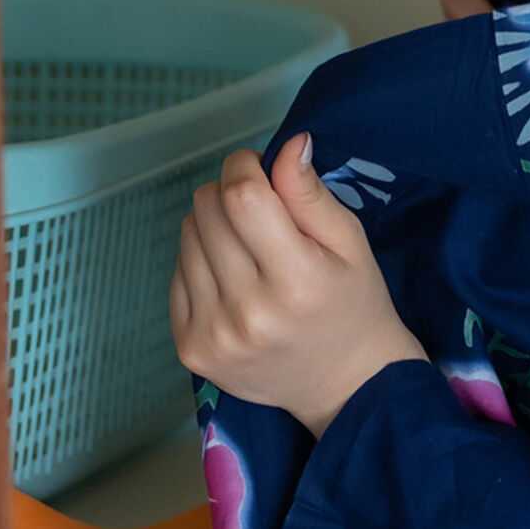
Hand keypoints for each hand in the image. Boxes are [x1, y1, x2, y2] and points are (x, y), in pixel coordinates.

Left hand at [170, 139, 426, 439]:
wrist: (344, 384)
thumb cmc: (353, 304)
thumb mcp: (350, 243)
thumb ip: (311, 193)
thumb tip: (288, 144)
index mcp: (296, 280)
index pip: (242, 197)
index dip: (243, 166)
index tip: (257, 168)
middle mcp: (248, 311)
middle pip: (207, 210)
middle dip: (228, 193)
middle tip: (256, 210)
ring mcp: (212, 334)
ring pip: (186, 236)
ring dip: (212, 226)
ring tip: (247, 248)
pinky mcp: (190, 349)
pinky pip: (176, 273)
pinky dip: (200, 262)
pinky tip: (232, 278)